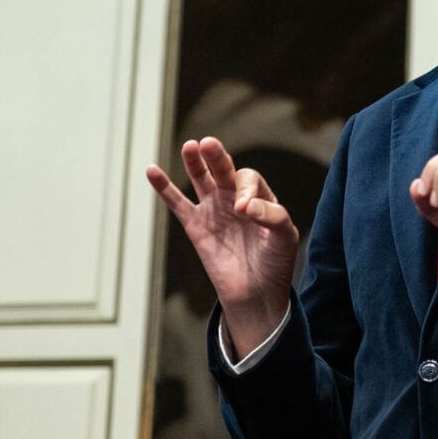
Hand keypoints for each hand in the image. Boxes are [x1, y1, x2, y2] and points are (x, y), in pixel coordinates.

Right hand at [146, 137, 300, 355]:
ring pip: (201, 179)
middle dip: (217, 157)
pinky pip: (178, 203)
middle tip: (209, 144)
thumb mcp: (285, 238)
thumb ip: (273, 217)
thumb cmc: (275, 264)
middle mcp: (235, 198)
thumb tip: (244, 206)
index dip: (245, 190)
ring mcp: (214, 210)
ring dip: (195, 162)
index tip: (244, 211)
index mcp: (260, 196)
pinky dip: (164, 188)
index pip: (248, 180)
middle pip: (224, 170)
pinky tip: (152, 171)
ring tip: (190, 147)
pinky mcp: (196, 226)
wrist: (256, 294)